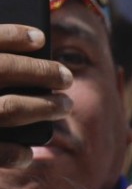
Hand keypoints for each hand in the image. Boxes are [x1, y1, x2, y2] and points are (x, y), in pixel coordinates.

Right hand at [0, 24, 72, 167]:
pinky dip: (14, 152)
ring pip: (8, 108)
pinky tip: (28, 152)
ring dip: (43, 107)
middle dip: (41, 72)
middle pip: (3, 70)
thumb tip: (22, 48)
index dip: (12, 36)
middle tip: (66, 77)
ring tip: (64, 105)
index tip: (40, 38)